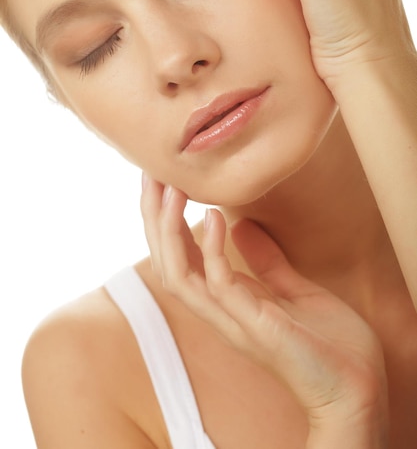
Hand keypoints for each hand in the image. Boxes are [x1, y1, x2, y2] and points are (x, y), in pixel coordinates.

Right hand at [141, 177, 387, 445]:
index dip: (164, 221)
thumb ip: (265, 261)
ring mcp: (233, 321)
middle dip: (154, 219)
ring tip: (172, 189)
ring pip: (178, 274)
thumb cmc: (328, 344)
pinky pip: (219, 285)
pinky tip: (216, 217)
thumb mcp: (294, 289)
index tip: (162, 181)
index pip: (179, 258)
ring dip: (168, 230)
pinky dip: (211, 249)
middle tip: (151, 176)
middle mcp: (220, 311)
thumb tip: (238, 225)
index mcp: (226, 302)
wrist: (358, 389)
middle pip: (166, 262)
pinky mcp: (254, 326)